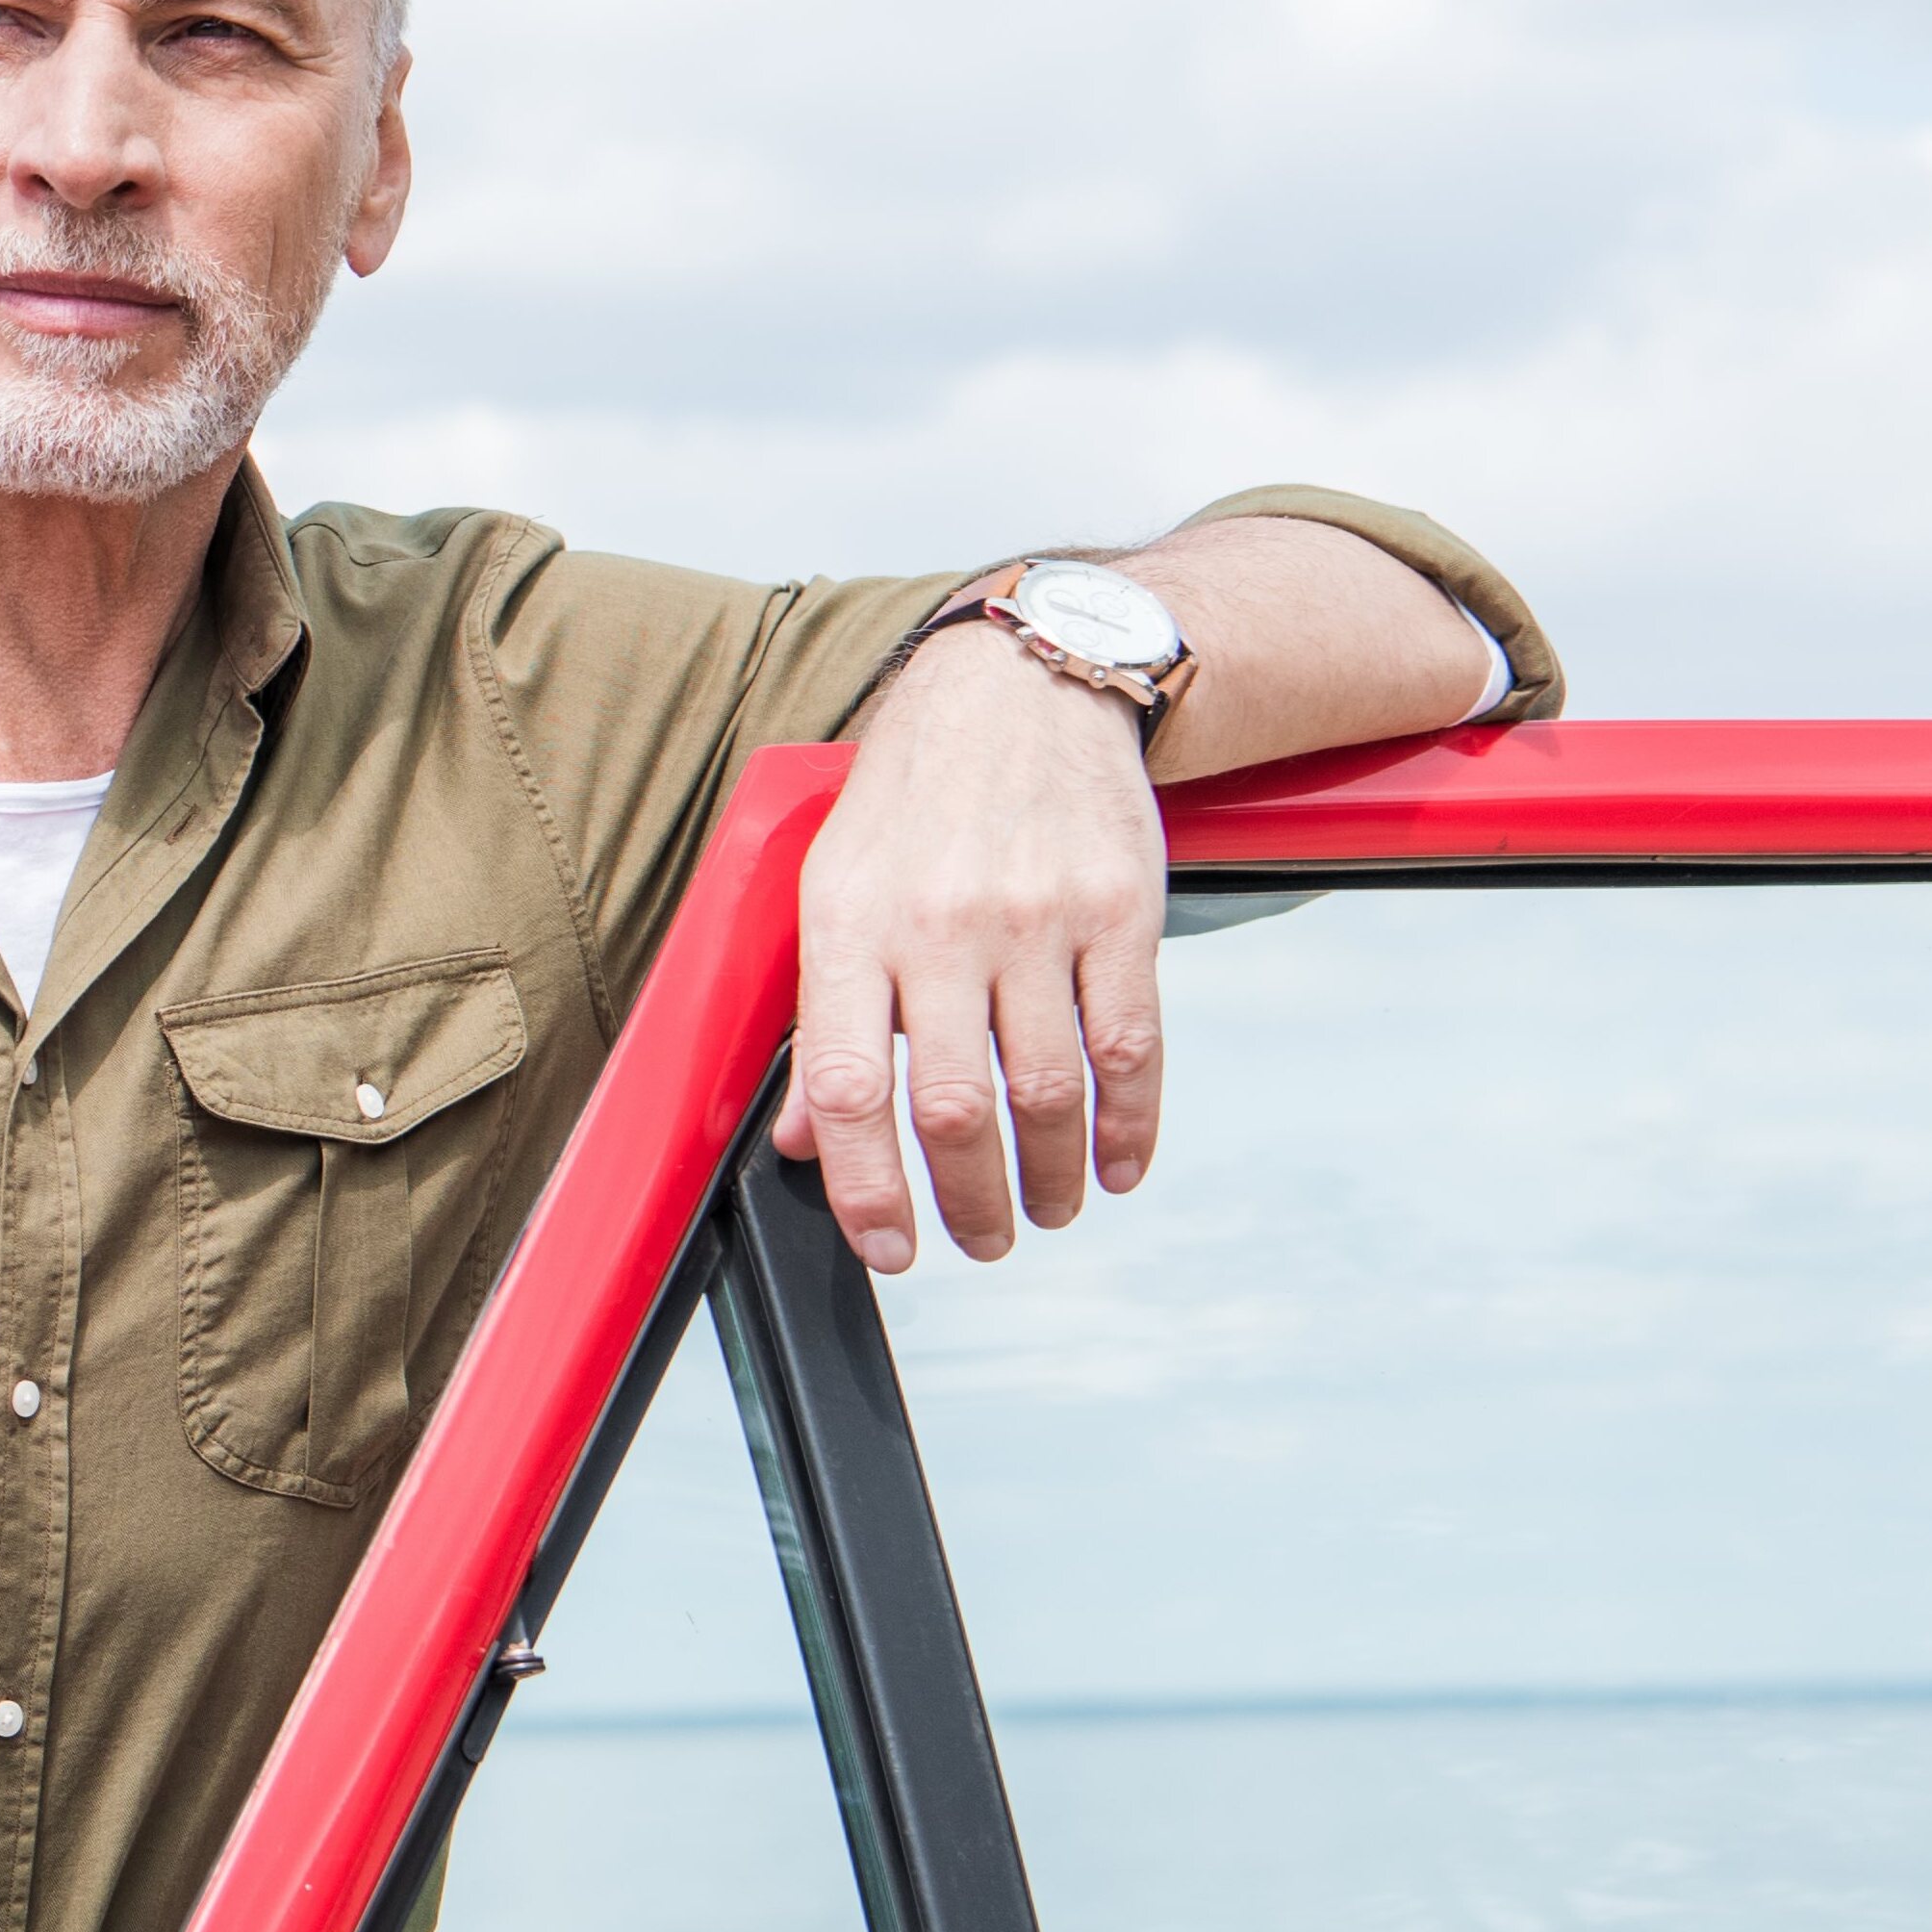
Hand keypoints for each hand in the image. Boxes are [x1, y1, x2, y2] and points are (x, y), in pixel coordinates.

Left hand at [775, 621, 1169, 1270]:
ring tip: (1042, 1212)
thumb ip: (820, 1017)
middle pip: (951, 1107)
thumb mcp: (831, 887)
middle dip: (966, 1202)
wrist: (1022, 686)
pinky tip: (1114, 1164)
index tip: (888, 1245)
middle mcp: (941, 925)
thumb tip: (803, 1140)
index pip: (844, 1084)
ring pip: (1045, 1092)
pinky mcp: (1121, 913)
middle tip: (976, 1242)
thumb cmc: (913, 799)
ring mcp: (1037, 919)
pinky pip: (1129, 1047)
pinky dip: (1127, 1127)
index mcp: (851, 924)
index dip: (864, 1186)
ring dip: (1046, 1180)